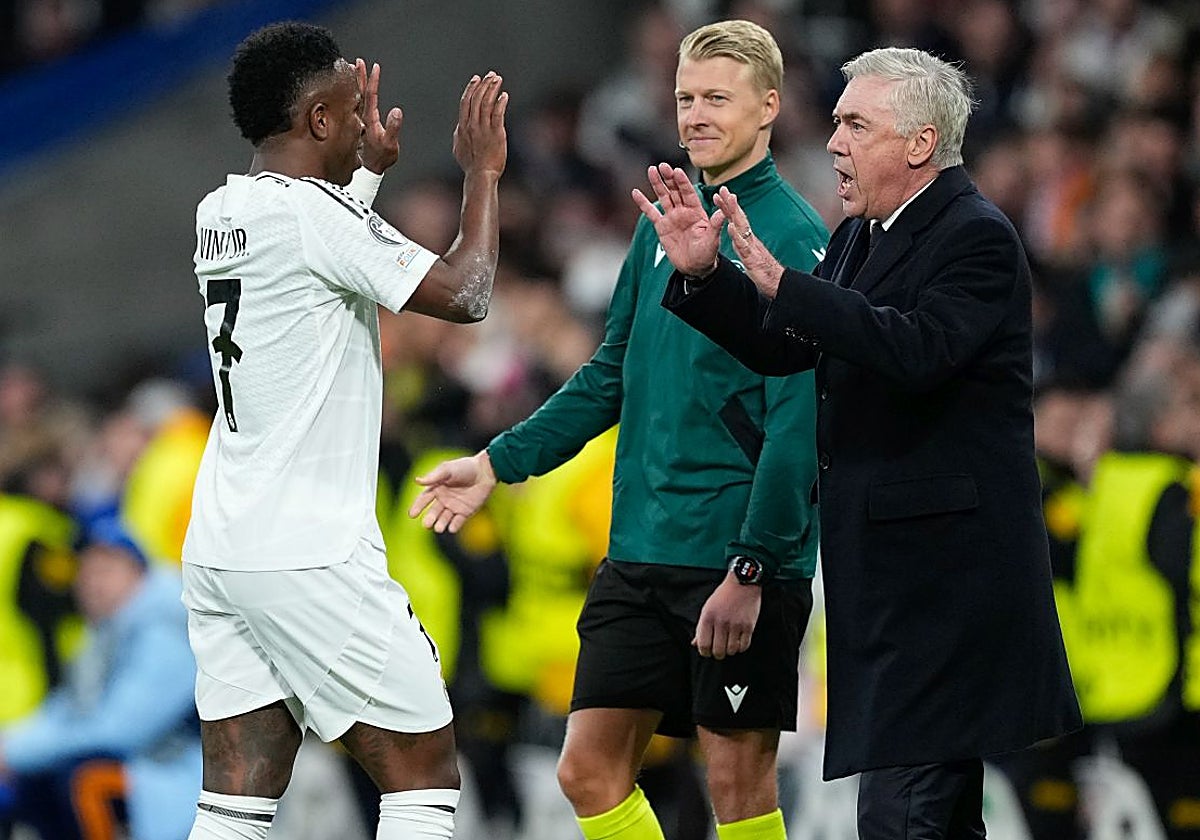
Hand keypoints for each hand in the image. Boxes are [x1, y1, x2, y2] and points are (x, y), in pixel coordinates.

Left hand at [356, 59, 402, 174]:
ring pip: (356, 96)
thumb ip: (393, 128)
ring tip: (354, 68)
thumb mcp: (390, 144)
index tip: (374, 67)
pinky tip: (355, 87)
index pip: (370, 95)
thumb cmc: (381, 157)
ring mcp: (360, 119)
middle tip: (358, 61)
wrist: (371, 168)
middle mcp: (362, 117)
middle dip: (359, 75)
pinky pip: (356, 102)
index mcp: (369, 119)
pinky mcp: (361, 123)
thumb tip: (397, 111)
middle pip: (359, 92)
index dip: (372, 80)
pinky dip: (356, 92)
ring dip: (356, 81)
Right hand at [408, 451, 497, 533]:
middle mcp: (444, 499)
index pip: (423, 499)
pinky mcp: (466, 512)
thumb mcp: (448, 469)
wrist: (486, 471)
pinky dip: (454, 526)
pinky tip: (451, 529)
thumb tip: (417, 481)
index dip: (417, 507)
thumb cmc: (465, 467)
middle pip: (434, 512)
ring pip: (444, 518)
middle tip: (427, 524)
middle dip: (430, 519)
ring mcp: (455, 506)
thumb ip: (433, 476)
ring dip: (441, 524)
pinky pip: (458, 521)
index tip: (411, 515)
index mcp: (437, 488)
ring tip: (438, 528)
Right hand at [452, 71, 508, 177]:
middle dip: (484, 85)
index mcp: (462, 127)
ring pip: (486, 103)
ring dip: (492, 89)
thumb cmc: (471, 166)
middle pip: (477, 99)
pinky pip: (497, 114)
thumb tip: (459, 127)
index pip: (466, 102)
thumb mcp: (459, 149)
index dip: (471, 89)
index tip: (477, 79)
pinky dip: (500, 103)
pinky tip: (504, 95)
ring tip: (498, 79)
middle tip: (491, 75)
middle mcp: (472, 126)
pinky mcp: (496, 134)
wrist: (480, 175)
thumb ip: (459, 135)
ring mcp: (484, 129)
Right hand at [632, 163, 722, 275]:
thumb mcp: (712, 239)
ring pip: (663, 197)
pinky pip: (651, 213)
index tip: (677, 171)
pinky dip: (643, 203)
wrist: (695, 267)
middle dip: (669, 178)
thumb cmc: (706, 253)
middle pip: (675, 191)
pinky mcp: (662, 227)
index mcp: (696, 211)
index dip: (683, 182)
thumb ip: (715, 225)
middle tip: (663, 166)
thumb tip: (723, 212)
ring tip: (651, 170)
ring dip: (657, 184)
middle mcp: (683, 211)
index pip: (689, 193)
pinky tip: (636, 193)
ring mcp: (672, 218)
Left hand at [693, 573, 760, 658]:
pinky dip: (741, 647)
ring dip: (730, 650)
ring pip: (731, 650)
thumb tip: (695, 644)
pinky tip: (738, 641)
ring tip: (729, 644)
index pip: (703, 645)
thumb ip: (701, 627)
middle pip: (718, 651)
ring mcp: (736, 625)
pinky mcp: (748, 626)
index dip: (704, 652)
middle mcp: (721, 622)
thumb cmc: (723, 596)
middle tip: (719, 650)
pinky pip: (744, 646)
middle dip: (718, 654)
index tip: (707, 651)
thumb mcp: (708, 608)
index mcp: (708, 617)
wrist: (742, 583)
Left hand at [712, 187, 785, 298]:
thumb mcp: (749, 253)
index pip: (736, 219)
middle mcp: (750, 239)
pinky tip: (731, 228)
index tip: (720, 194)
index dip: (728, 206)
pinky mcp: (752, 258)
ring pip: (742, 227)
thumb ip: (742, 242)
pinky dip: (737, 236)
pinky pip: (743, 246)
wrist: (776, 283)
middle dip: (730, 203)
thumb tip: (734, 231)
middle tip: (723, 188)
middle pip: (739, 217)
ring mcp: (752, 247)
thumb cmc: (763, 270)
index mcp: (747, 238)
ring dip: (735, 213)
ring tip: (729, 200)